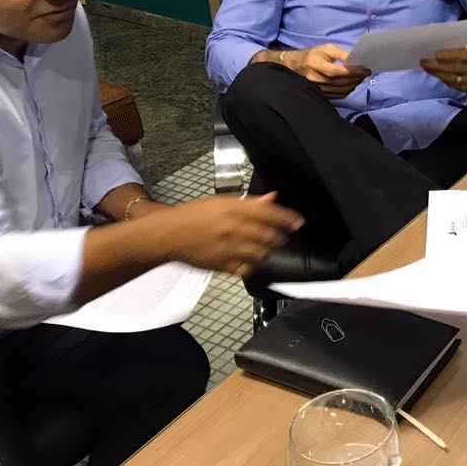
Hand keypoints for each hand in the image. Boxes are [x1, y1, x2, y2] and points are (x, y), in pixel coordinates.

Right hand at [148, 192, 303, 275]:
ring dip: (268, 251)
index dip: (288, 218)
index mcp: (234, 209)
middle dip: (279, 236)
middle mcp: (234, 228)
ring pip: (261, 253)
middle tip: (282, 236)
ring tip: (268, 248)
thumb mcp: (221, 202)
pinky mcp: (222, 264)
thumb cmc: (192, 215)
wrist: (167, 234)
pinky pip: (247, 267)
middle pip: (269, 235)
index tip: (298, 222)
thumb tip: (272, 198)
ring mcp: (228, 248)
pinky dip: (253, 264)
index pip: (270, 214)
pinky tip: (252, 260)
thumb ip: (249, 202)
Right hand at [282, 44, 368, 98]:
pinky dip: (348, 90)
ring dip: (354, 84)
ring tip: (361, 78)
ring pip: (341, 90)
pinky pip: (338, 95)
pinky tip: (353, 84)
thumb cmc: (314, 55)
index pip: (337, 71)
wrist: (299, 66)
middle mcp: (317, 79)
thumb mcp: (327, 48)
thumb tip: (357, 59)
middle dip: (356, 78)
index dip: (353, 72)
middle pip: (341, 82)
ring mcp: (319, 89)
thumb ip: (342, 53)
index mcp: (317, 65)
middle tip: (366, 73)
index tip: (366, 69)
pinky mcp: (322, 94)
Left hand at [420, 42, 466, 91]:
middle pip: (454, 68)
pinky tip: (437, 74)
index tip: (435, 55)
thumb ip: (458, 49)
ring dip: (437, 73)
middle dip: (437, 66)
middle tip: (424, 62)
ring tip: (427, 68)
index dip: (448, 55)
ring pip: (452, 78)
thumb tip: (437, 51)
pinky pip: (454, 85)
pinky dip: (444, 79)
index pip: (462, 55)